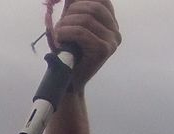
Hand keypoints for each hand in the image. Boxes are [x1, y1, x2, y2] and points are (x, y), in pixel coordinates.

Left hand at [45, 0, 120, 133]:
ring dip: (66, 24)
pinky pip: (82, 32)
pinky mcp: (103, 50)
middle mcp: (115, 32)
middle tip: (60, 25)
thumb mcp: (71, 29)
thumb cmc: (68, 57)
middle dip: (71, 12)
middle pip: (93, 6)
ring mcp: (112, 41)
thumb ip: (73, 12)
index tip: (68, 9)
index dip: (82, 1)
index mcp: (111, 24)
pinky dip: (66, 32)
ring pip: (85, 19)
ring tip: (58, 33)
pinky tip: (59, 38)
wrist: (68, 84)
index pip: (101, 1)